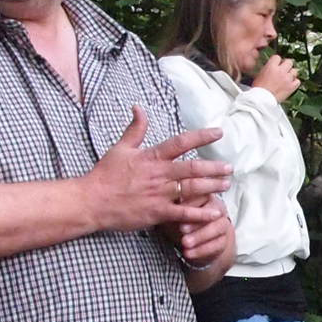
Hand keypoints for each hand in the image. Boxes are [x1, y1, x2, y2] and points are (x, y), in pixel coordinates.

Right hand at [82, 107, 228, 232]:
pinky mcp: (157, 213)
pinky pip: (183, 213)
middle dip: (213, 167)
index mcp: (151, 157)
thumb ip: (135, 129)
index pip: (181, 142)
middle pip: (192, 168)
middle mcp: (158, 174)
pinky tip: (215, 213)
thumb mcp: (120, 148)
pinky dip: (200, 214)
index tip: (219, 133)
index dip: (202, 137)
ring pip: (191, 189)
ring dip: (212, 187)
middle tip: (229, 167)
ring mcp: (159, 194)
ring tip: (226, 185)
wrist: (92, 201)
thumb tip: (139, 107)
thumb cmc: (105, 175)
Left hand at [176, 199, 235, 271]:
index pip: (202, 195)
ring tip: (185, 243)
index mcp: (206, 196)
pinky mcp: (224, 241)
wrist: (195, 242)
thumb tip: (164, 206)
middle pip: (214, 211)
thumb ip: (172, 209)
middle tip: (182, 229)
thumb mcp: (174, 213)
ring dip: (200, 236)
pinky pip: (217, 245)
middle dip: (197, 220)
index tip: (177, 209)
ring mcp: (223, 224)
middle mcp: (218, 208)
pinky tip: (188, 253)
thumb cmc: (182, 222)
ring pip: (217, 228)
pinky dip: (201, 250)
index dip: (190, 203)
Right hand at [253, 55, 300, 102]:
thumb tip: (270, 67)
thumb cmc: (258, 89)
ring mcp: (287, 79)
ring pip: (295, 71)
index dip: (277, 61)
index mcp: (271, 66)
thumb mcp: (259, 75)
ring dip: (291, 73)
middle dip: (287, 65)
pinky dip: (295, 82)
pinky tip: (291, 84)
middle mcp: (281, 71)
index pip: (277, 57)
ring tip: (287, 77)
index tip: (277, 64)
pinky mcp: (292, 87)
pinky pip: (298, 81)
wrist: (262, 100)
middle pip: (289, 61)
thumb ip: (267, 69)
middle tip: (284, 69)